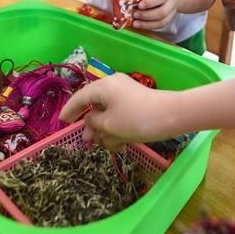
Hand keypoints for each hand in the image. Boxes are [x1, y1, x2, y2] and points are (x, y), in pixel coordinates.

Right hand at [58, 74, 175, 149]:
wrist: (172, 116)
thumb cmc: (136, 119)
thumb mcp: (109, 124)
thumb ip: (93, 123)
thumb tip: (91, 120)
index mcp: (103, 87)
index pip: (80, 97)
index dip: (69, 110)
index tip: (62, 122)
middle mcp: (113, 87)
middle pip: (95, 107)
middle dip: (92, 127)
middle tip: (89, 143)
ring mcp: (126, 94)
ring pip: (108, 114)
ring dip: (106, 131)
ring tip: (109, 146)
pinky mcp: (137, 103)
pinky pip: (120, 115)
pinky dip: (118, 128)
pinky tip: (120, 144)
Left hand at [133, 0, 176, 29]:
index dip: (151, 2)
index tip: (139, 5)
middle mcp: (171, 2)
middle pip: (162, 12)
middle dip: (147, 15)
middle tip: (134, 14)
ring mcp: (171, 12)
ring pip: (162, 21)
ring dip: (147, 24)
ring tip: (135, 23)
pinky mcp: (169, 20)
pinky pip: (160, 26)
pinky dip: (149, 27)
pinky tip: (139, 26)